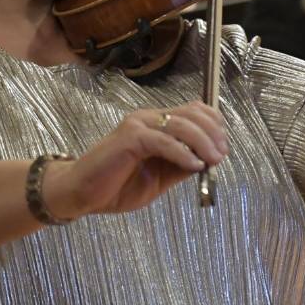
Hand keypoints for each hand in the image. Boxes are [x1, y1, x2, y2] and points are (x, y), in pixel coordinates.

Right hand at [43, 101, 227, 217]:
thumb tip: (209, 160)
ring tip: (213, 160)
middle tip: (222, 154)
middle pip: (192, 114)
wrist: (80, 194)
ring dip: (203, 142)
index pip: (194, 110)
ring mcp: (137, 125)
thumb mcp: (160, 178)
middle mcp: (147, 118)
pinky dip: (183, 152)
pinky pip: (163, 141)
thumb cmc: (117, 185)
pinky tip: (194, 165)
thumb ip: (181, 166)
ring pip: (181, 124)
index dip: (214, 125)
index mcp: (156, 124)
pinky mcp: (129, 138)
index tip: (223, 147)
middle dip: (213, 133)